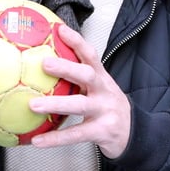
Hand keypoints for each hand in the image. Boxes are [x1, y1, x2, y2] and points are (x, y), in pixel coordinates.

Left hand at [28, 25, 131, 157]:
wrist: (136, 133)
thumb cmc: (107, 107)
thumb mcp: (98, 87)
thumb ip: (77, 76)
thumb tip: (43, 61)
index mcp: (101, 78)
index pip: (90, 55)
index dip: (76, 41)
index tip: (59, 29)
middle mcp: (104, 91)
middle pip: (87, 75)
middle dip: (66, 68)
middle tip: (44, 63)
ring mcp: (104, 111)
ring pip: (79, 105)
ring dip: (55, 104)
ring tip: (32, 105)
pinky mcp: (102, 132)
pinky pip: (75, 135)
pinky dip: (55, 139)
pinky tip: (37, 141)